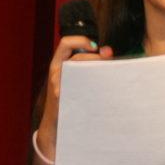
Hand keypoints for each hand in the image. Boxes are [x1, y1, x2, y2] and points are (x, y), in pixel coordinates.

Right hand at [35, 35, 112, 159]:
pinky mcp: (63, 98)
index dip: (80, 40)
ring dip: (97, 70)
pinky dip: (94, 86)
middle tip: (110, 59)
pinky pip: (81, 87)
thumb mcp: (70, 78)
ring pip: (80, 71)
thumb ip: (83, 64)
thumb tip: (108, 51)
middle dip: (96, 57)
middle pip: (78, 57)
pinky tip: (104, 89)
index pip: (65, 43)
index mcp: (56, 64)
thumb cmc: (67, 98)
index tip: (95, 46)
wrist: (54, 124)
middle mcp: (55, 72)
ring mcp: (58, 85)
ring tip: (109, 73)